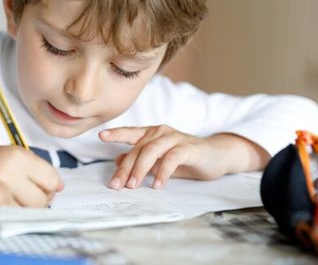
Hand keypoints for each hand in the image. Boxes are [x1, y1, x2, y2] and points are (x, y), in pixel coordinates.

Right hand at [0, 145, 63, 218]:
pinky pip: (12, 219)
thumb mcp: (9, 154)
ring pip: (28, 213)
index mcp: (17, 157)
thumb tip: (59, 187)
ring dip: (24, 208)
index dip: (50, 185)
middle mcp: (8, 176)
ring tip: (10, 196)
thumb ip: (36, 169)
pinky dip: (10, 214)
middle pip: (42, 200)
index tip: (43, 185)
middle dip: (39, 199)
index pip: (52, 180)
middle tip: (25, 193)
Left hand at [99, 125, 262, 189]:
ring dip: (140, 170)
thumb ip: (140, 160)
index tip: (100, 135)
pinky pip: (171, 158)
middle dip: (125, 168)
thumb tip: (117, 161)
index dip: (116, 133)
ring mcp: (175, 138)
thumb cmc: (186, 158)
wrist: (217, 156)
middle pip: (138, 149)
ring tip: (133, 185)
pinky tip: (157, 185)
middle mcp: (161, 132)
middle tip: (116, 185)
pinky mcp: (189, 148)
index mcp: (152, 133)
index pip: (131, 132)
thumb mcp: (160, 161)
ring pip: (151, 151)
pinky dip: (162, 172)